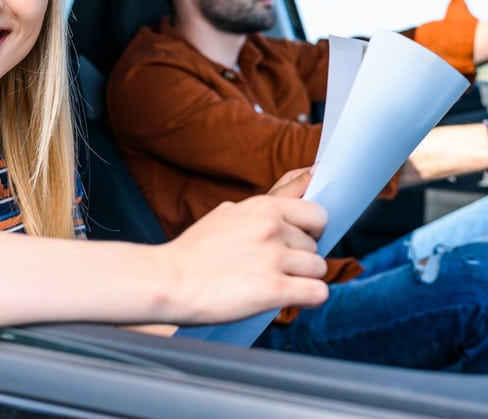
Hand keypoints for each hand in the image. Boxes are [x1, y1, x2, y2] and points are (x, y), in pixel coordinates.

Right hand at [158, 174, 328, 324]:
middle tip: (277, 269)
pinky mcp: (273, 289)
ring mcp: (273, 258)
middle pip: (315, 246)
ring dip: (303, 280)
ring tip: (279, 285)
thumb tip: (295, 187)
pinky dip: (309, 299)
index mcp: (263, 207)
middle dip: (301, 260)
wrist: (168, 280)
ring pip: (318, 270)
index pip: (317, 214)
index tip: (300, 243)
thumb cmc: (194, 252)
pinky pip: (317, 293)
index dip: (312, 231)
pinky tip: (293, 300)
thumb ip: (260, 208)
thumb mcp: (227, 214)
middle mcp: (272, 228)